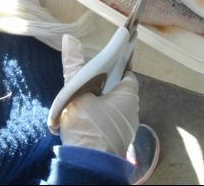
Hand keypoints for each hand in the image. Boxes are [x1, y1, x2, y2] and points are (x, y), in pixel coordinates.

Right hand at [59, 34, 138, 156]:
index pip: (125, 73)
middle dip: (104, 85)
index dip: (112, 67)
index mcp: (128, 95)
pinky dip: (100, 118)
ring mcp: (127, 128)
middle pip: (118, 90)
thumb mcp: (76, 91)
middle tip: (85, 84)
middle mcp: (133, 111)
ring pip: (114, 107)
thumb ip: (74, 65)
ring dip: (101, 103)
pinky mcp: (118, 141)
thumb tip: (69, 38)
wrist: (88, 164)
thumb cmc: (86, 126)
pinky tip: (86, 119)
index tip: (98, 66)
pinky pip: (110, 122)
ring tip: (82, 101)